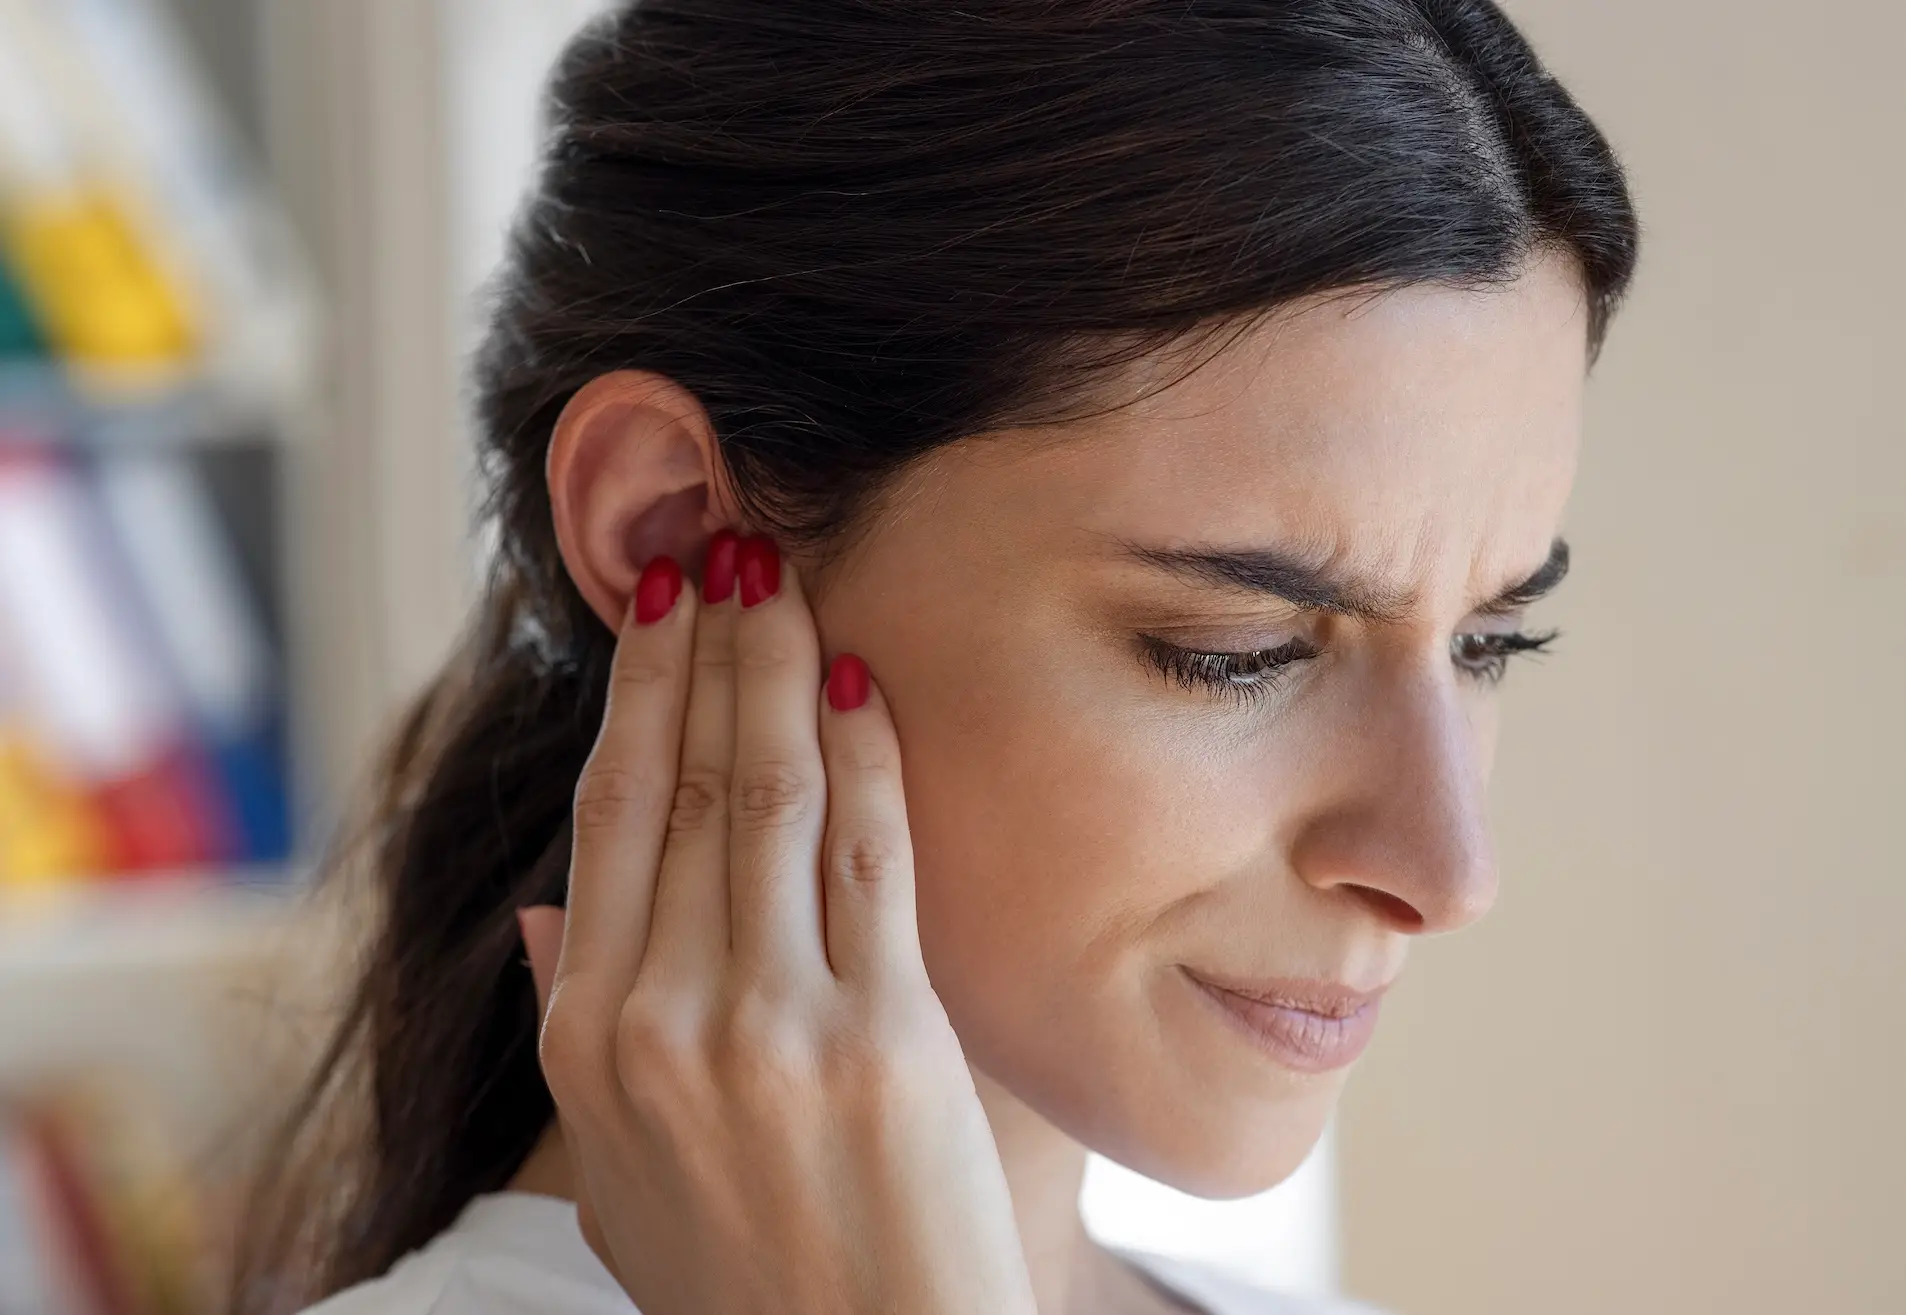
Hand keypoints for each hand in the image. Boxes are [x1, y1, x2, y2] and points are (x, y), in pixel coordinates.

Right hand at [518, 531, 1036, 1314]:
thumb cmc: (737, 1282)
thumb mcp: (613, 1174)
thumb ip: (568, 1033)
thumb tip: (542, 909)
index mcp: (587, 1040)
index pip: (607, 818)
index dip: (635, 692)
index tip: (655, 603)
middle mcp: (663, 1018)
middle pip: (680, 782)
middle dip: (707, 645)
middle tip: (725, 538)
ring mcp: (770, 1024)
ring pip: (765, 795)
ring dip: (777, 667)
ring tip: (785, 574)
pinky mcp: (882, 1036)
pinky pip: (869, 857)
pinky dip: (865, 756)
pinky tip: (860, 680)